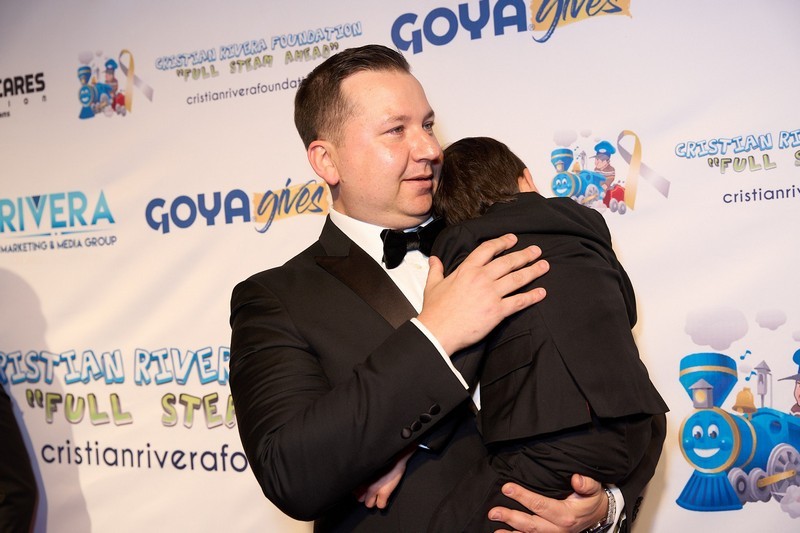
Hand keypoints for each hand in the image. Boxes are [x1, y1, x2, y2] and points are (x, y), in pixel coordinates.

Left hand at [355, 448, 413, 508]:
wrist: (396, 457)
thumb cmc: (384, 460)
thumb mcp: (370, 466)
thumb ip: (364, 475)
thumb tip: (360, 484)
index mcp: (361, 477)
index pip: (354, 491)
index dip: (360, 492)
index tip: (364, 490)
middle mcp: (365, 484)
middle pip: (359, 499)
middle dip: (366, 497)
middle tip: (373, 494)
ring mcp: (374, 489)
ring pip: (368, 504)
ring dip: (374, 501)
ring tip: (379, 497)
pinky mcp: (384, 493)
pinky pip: (380, 505)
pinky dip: (384, 503)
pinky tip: (386, 498)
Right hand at [418, 234, 548, 354]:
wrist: (437, 332)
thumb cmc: (435, 311)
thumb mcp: (432, 286)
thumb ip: (436, 270)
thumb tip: (434, 260)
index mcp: (466, 270)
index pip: (488, 250)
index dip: (502, 242)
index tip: (513, 239)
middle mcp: (481, 278)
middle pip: (508, 262)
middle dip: (524, 255)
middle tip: (536, 250)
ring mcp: (491, 294)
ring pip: (517, 279)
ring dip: (533, 271)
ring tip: (544, 266)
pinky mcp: (497, 311)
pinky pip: (519, 301)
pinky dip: (532, 297)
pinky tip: (542, 293)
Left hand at [488, 474, 607, 532]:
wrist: (599, 516)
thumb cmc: (591, 500)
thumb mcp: (594, 490)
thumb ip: (587, 483)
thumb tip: (576, 479)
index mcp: (566, 515)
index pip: (540, 505)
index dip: (522, 496)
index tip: (507, 487)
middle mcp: (558, 529)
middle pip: (530, 524)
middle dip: (511, 517)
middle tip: (493, 511)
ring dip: (510, 531)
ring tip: (495, 526)